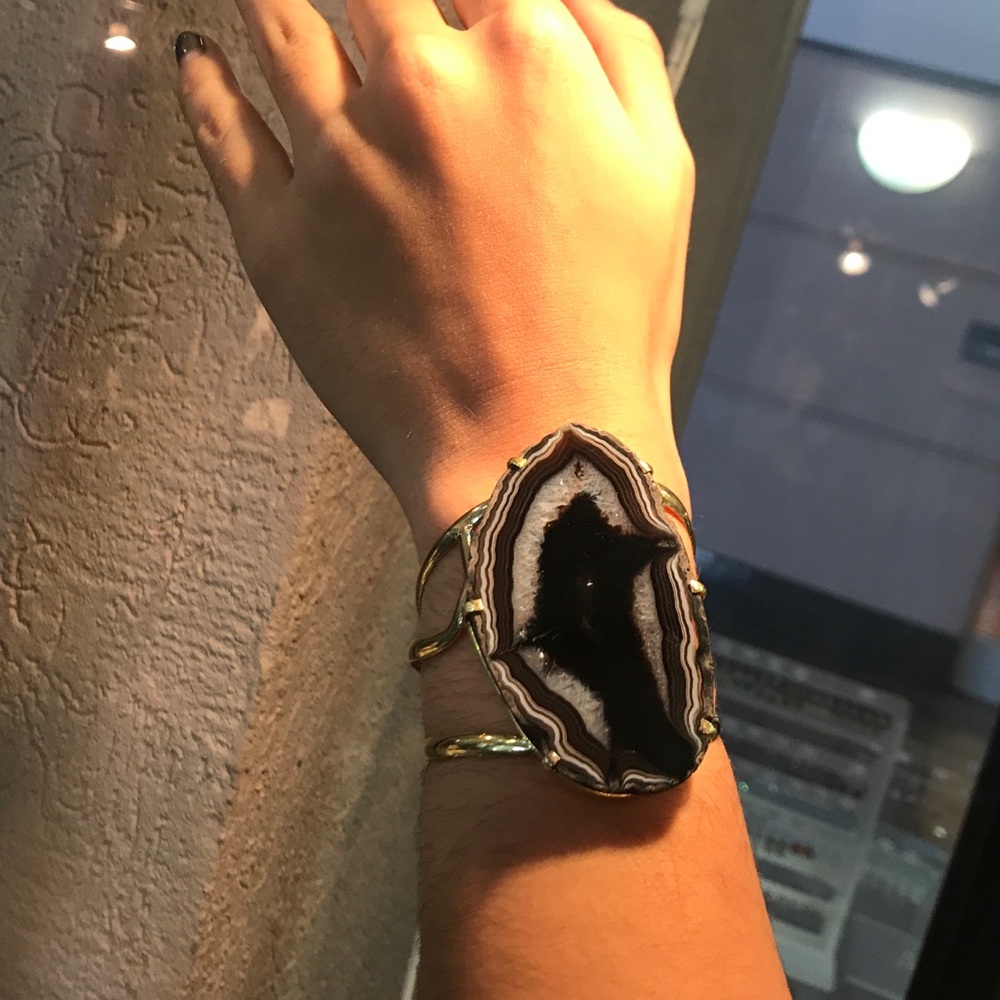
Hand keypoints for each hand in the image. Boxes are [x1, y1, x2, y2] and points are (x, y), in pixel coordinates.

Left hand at [174, 0, 694, 553]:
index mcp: (521, 56)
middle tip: (367, 13)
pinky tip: (199, 60)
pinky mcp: (277, 231)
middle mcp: (418, 84)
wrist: (535, 443)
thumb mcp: (663, 169)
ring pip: (281, 30)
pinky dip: (203, 82)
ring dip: (272, 1)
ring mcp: (336, 156)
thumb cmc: (611, 320)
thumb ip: (613, 51)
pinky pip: (219, 132)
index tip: (449, 8)